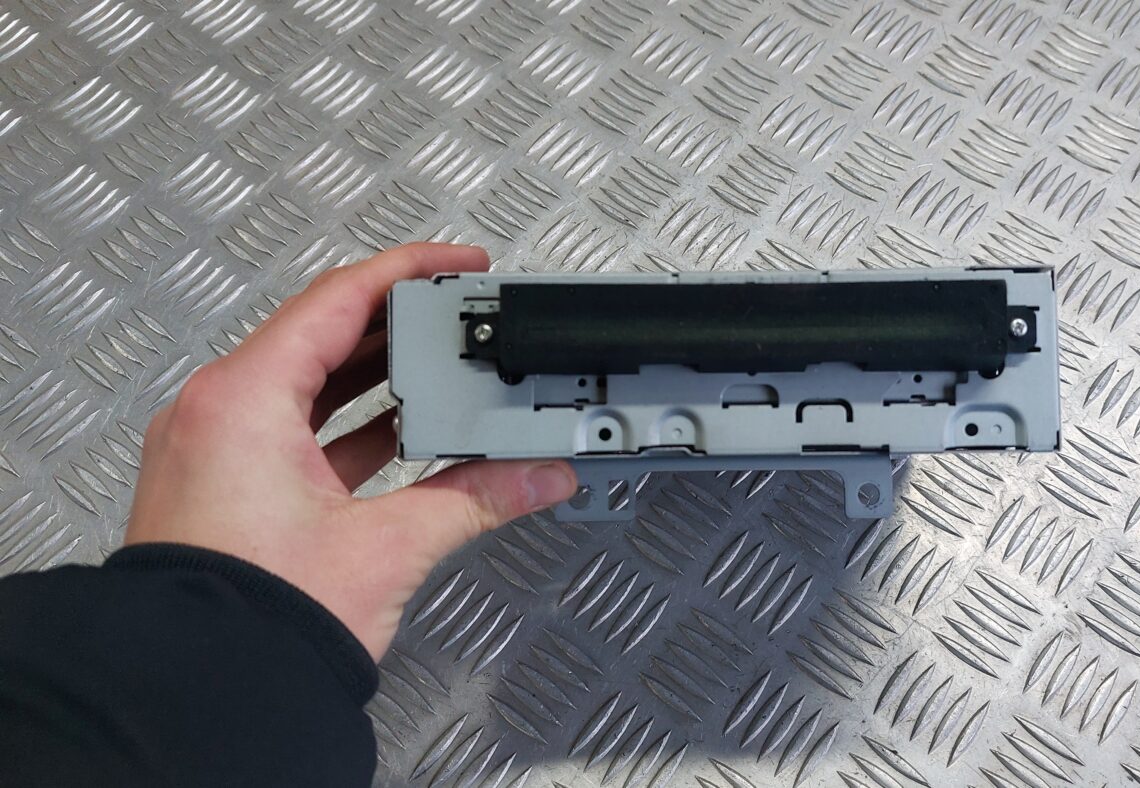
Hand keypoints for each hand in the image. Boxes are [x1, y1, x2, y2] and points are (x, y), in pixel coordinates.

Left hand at [124, 243, 577, 659]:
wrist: (196, 698)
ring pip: (308, 385)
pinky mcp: (225, 490)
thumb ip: (475, 499)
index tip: (460, 264)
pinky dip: (351, 426)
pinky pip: (294, 431)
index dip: (410, 270)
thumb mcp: (386, 547)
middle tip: (460, 314)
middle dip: (400, 324)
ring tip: (443, 368)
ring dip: (378, 376)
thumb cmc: (251, 622)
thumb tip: (536, 475)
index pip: (338, 298)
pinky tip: (405, 433)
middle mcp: (217, 414)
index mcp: (242, 399)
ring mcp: (215, 451)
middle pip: (322, 336)